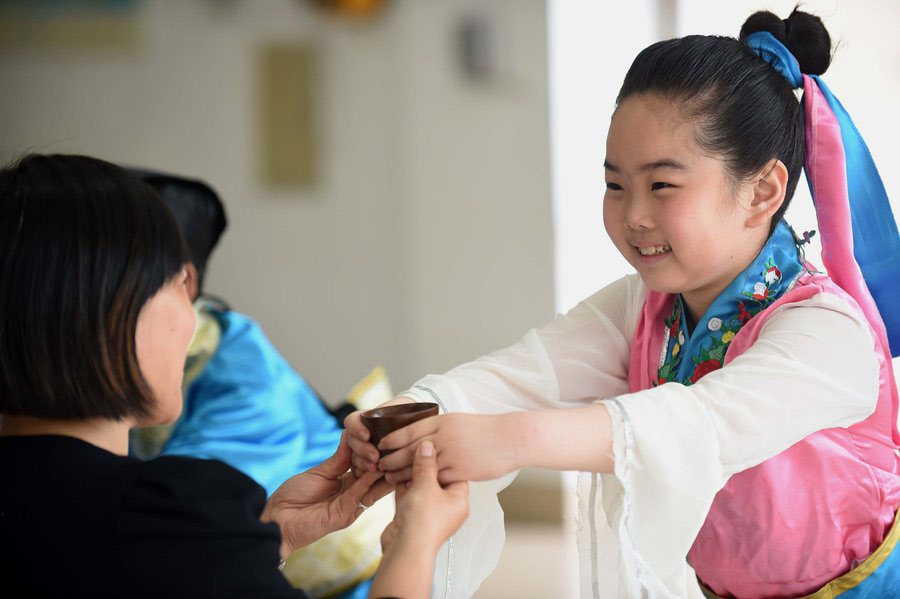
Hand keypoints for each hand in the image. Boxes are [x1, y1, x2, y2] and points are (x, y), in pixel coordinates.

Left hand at [261, 432, 392, 559]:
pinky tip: (374, 466)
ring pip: (372, 484)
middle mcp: (352, 493)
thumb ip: (340, 459)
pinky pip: (361, 494)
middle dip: (378, 457)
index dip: (370, 450)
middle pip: (374, 473)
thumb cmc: (294, 496)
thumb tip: (352, 436)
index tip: (374, 435)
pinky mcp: (346, 514)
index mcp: (346, 482)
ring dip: (378, 468)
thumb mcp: (320, 472)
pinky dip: (369, 480)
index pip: (366, 464)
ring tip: (383, 452)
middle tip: (383, 444)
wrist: (278, 518)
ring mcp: (351, 505)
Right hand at [344, 396, 413, 477]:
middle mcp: (362, 436)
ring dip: (362, 464)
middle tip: (375, 457)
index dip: (356, 428)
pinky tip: (372, 479)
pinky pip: (358, 473)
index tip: (367, 435)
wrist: (422, 437)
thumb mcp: (408, 415)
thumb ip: (399, 416)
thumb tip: (397, 420)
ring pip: (353, 458)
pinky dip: (363, 476)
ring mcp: (364, 452)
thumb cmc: (415, 421)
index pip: (352, 421)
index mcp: (367, 420)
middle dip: (362, 449)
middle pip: (351, 441)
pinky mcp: (368, 468)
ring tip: (377, 469)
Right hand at [370, 441, 468, 598]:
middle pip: (436, 478)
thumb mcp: (426, 485)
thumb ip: (426, 464)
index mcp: (459, 500)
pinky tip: (392, 470)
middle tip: (414, 446)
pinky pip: (407, 495)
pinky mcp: (411, 516)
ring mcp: (428, 512)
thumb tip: (427, 445)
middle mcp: (446, 506)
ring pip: (420, 486)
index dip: (444, 456)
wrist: (405, 550)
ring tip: (399, 455)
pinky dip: (400, 484)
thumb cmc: (423, 520)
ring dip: (409, 473)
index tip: (434, 442)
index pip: (455, 471)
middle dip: (424, 463)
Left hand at [377, 412, 520, 484]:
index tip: (380, 444)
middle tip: (378, 464)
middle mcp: (444, 437)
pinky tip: (412, 489)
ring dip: (402, 473)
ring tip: (388, 477)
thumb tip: (423, 435)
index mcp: (443, 421)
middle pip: (410, 449)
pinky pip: (436, 479)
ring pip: (419, 466)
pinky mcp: (460, 471)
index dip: (392, 438)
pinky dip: (421, 484)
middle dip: (391, 457)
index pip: (409, 429)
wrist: (510, 439)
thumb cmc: (485, 431)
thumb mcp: (459, 422)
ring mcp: (452, 454)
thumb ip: (440, 429)